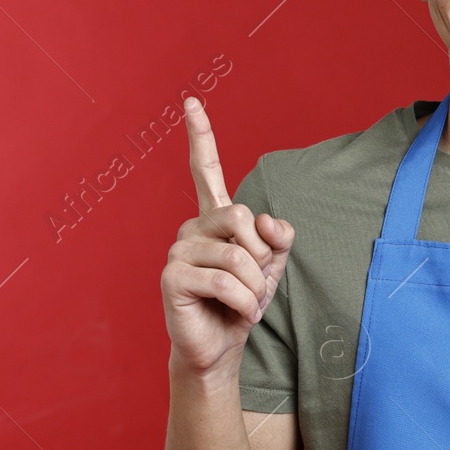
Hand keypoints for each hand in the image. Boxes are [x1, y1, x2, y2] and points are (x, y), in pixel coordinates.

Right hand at [160, 97, 293, 377]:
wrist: (221, 347)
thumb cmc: (242, 304)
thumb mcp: (272, 266)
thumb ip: (277, 238)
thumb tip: (267, 222)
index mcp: (215, 219)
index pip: (206, 170)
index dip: (201, 136)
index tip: (191, 102)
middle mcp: (192, 227)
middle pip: (240, 216)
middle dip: (261, 257)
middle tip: (254, 284)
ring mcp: (178, 250)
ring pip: (238, 255)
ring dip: (255, 288)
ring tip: (245, 304)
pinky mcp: (172, 277)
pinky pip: (225, 281)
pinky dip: (245, 303)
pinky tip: (238, 315)